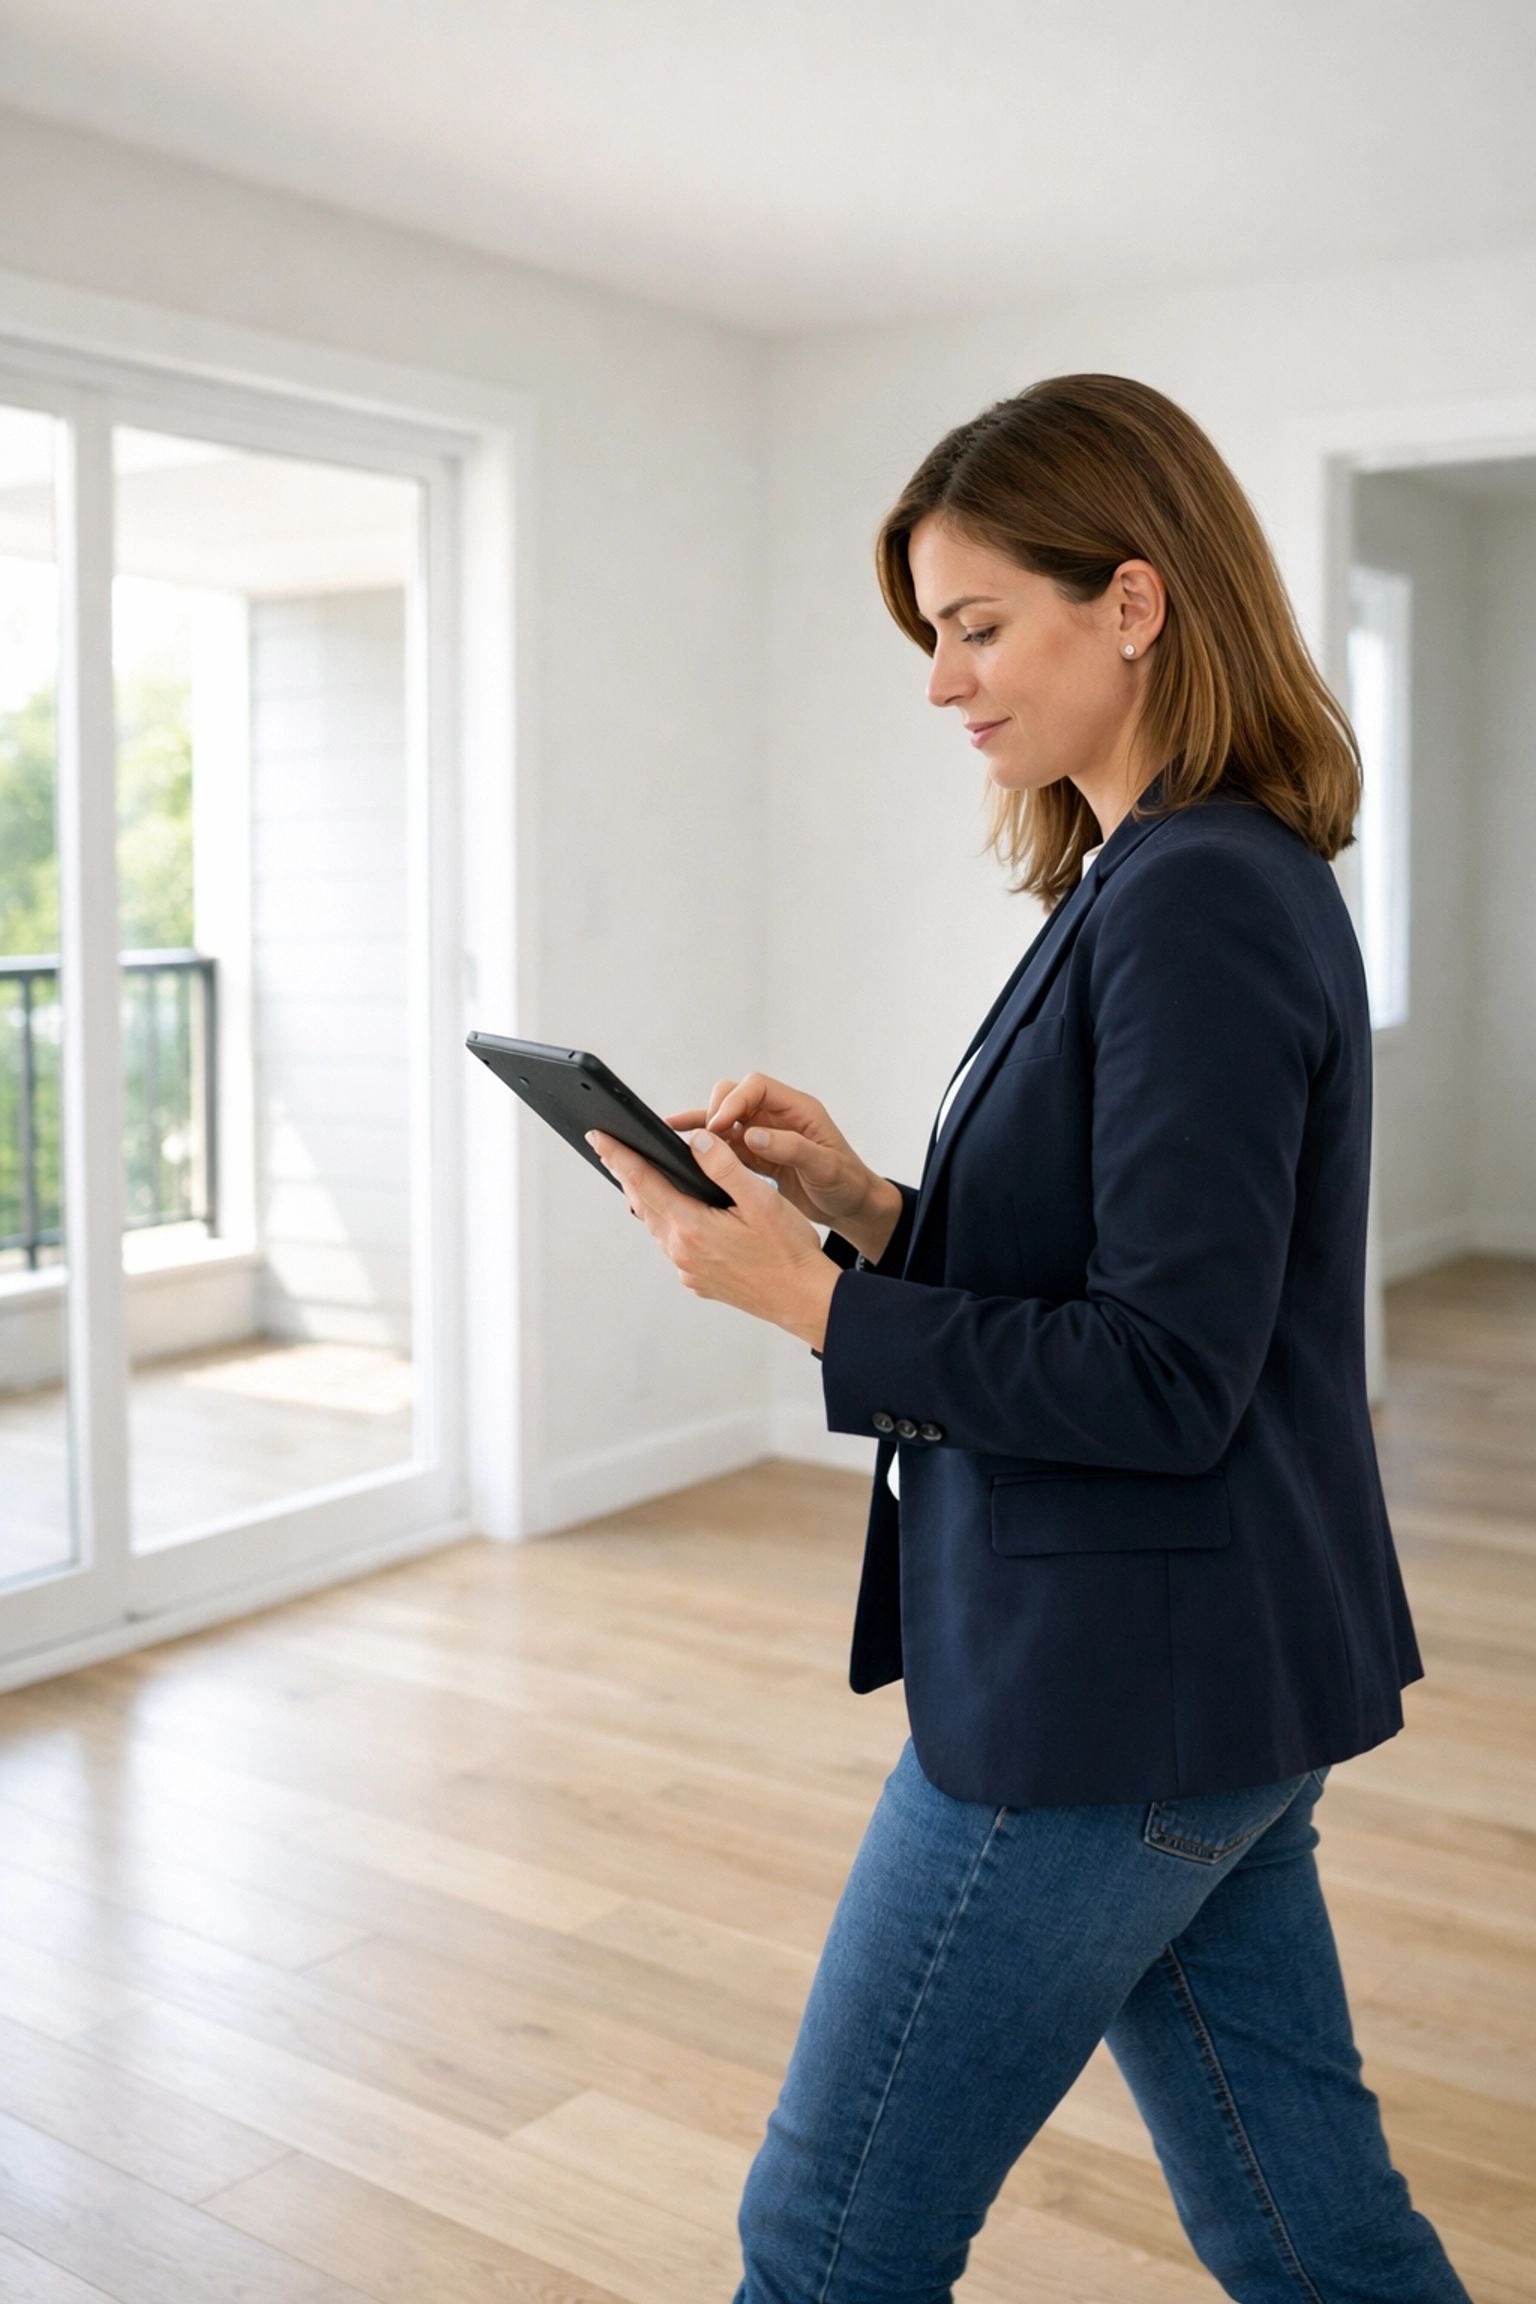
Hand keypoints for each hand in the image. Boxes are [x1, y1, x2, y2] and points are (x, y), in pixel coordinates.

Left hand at [587, 1125, 839, 1349]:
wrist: (805, 1300)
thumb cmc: (790, 1252)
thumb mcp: (761, 1200)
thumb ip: (725, 1167)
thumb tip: (696, 1140)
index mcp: (692, 1227)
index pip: (644, 1182)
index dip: (618, 1156)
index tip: (598, 1137)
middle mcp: (682, 1252)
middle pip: (643, 1204)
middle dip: (627, 1174)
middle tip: (612, 1149)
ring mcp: (688, 1270)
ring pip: (657, 1226)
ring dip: (647, 1199)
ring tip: (640, 1175)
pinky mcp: (699, 1280)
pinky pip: (673, 1246)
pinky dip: (668, 1222)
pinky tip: (679, 1212)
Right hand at [665, 1073, 902, 1265]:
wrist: (852, 1207)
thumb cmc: (847, 1184)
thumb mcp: (825, 1167)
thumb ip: (791, 1148)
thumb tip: (753, 1135)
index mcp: (798, 1109)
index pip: (756, 1086)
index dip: (733, 1101)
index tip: (718, 1126)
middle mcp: (778, 1116)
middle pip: (735, 1095)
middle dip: (715, 1111)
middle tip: (704, 1139)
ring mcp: (765, 1133)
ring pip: (725, 1117)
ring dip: (704, 1126)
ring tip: (675, 1134)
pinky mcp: (756, 1153)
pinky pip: (726, 1142)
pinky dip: (706, 1144)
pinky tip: (682, 1144)